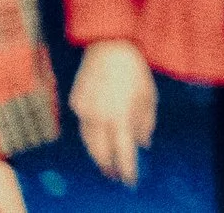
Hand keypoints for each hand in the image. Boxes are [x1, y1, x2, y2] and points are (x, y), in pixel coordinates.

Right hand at [70, 38, 154, 185]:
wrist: (109, 46)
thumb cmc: (133, 70)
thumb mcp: (148, 95)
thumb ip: (145, 121)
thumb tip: (143, 142)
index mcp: (118, 116)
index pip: (122, 150)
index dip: (125, 167)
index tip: (128, 178)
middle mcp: (98, 117)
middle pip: (99, 151)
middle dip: (106, 164)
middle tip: (113, 173)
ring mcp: (83, 110)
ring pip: (87, 140)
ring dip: (96, 151)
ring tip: (105, 159)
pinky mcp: (75, 102)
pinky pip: (83, 122)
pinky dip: (91, 130)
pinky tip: (98, 132)